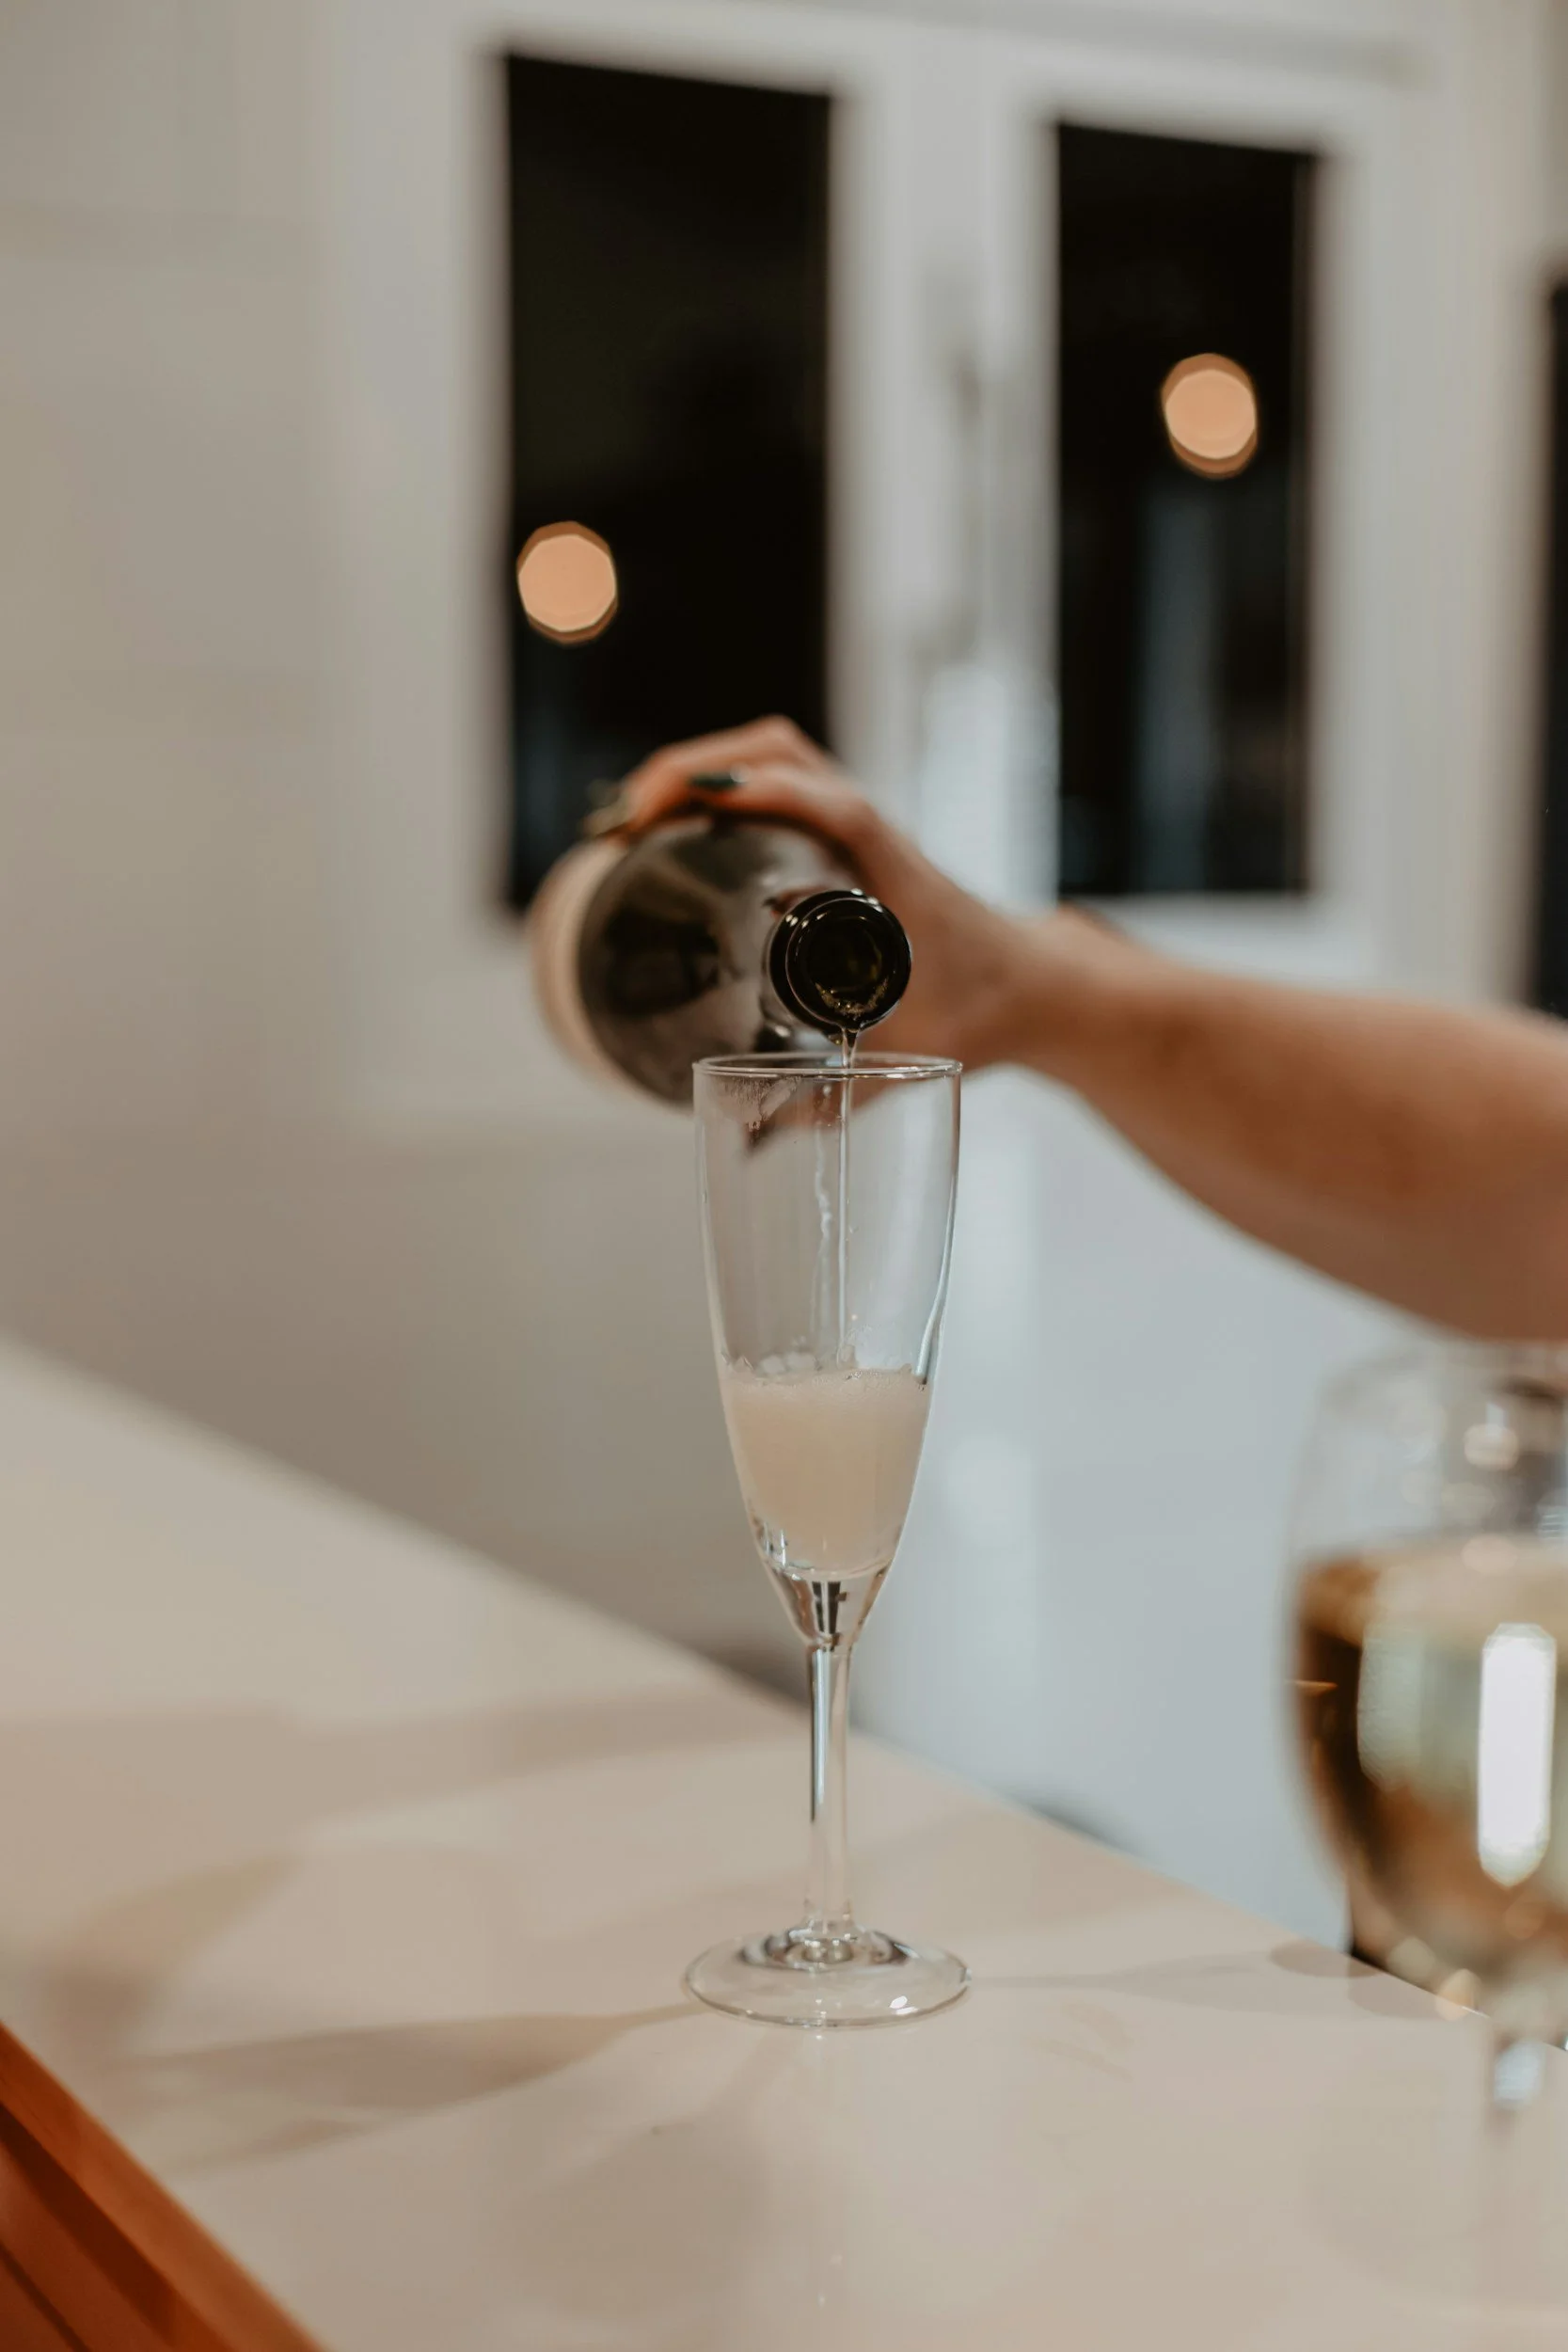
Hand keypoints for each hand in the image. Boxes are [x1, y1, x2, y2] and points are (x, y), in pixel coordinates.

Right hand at [619, 716, 1050, 1069]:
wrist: (1033, 984)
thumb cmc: (983, 1013)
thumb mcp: (913, 1061)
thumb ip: (836, 1099)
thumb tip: (748, 1135)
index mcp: (896, 877)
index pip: (833, 808)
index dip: (765, 796)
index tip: (693, 808)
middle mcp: (873, 835)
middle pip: (784, 756)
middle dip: (694, 771)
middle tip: (629, 823)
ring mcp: (856, 826)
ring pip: (777, 757)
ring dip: (701, 769)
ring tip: (634, 818)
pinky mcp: (843, 833)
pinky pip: (779, 782)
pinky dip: (721, 785)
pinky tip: (675, 826)